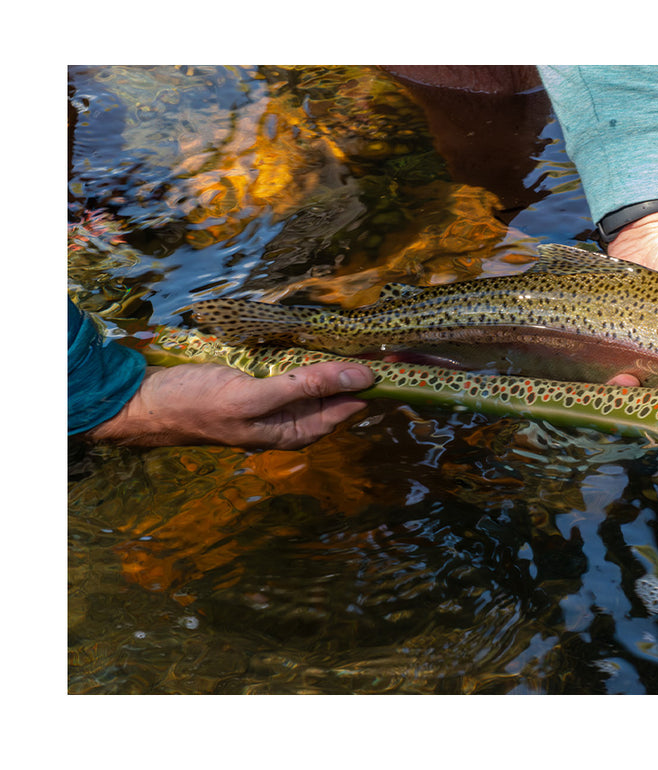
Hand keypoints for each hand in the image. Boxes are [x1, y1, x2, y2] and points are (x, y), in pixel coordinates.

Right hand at [85, 361, 373, 448]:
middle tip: (388, 340)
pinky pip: (296, 370)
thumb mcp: (255, 395)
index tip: (401, 359)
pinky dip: (311, 356)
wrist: (144, 403)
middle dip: (363, 370)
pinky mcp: (259, 384)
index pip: (351, 407)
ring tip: (364, 337)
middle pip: (339, 394)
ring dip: (340, 360)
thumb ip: (307, 385)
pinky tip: (320, 339)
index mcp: (296, 432)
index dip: (376, 385)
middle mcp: (291, 420)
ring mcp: (275, 402)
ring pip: (319, 381)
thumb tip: (361, 376)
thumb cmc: (197, 403)